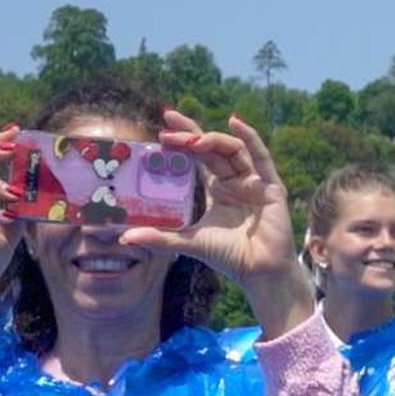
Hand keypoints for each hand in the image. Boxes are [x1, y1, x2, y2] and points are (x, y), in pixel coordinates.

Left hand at [118, 112, 311, 336]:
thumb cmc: (229, 257)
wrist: (260, 273)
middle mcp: (236, 181)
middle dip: (190, 134)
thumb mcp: (189, 242)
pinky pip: (260, 157)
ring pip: (232, 150)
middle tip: (168, 122)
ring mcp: (254, 182)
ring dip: (212, 140)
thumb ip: (160, 238)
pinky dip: (249, 137)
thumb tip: (124, 238)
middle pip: (212, 148)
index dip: (182, 142)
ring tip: (191, 141)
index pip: (198, 157)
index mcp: (218, 189)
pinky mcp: (271, 186)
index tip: (161, 131)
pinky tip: (235, 122)